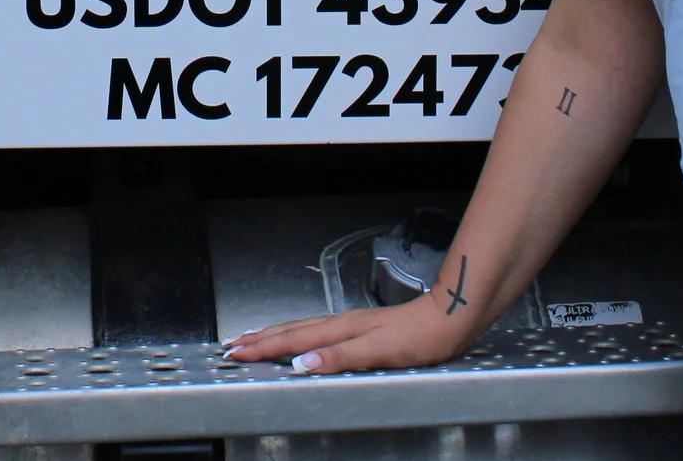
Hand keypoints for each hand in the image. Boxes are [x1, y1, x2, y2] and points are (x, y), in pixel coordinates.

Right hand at [223, 293, 473, 374]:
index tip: (238, 353)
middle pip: (291, 330)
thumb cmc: (420, 336)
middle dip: (260, 338)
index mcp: (341, 329)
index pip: (293, 339)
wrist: (449, 318)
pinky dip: (297, 334)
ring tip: (254, 337)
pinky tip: (300, 339)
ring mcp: (350, 324)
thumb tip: (302, 363)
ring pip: (302, 328)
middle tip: (233, 346)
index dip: (264, 347)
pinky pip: (317, 331)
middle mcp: (342, 323)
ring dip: (274, 334)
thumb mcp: (379, 351)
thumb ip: (340, 358)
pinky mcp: (360, 329)